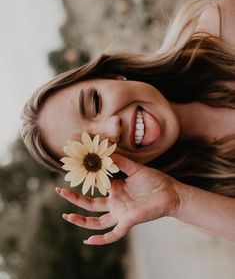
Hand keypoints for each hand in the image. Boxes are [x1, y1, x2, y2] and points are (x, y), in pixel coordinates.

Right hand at [55, 153, 180, 244]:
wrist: (171, 192)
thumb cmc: (155, 181)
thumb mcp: (135, 168)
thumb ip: (121, 161)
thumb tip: (105, 154)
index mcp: (116, 188)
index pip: (95, 186)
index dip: (83, 181)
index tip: (72, 171)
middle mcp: (115, 202)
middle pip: (90, 204)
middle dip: (74, 199)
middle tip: (60, 191)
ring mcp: (120, 213)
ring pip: (96, 221)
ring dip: (81, 220)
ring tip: (67, 215)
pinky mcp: (128, 221)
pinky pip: (113, 234)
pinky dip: (101, 239)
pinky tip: (88, 240)